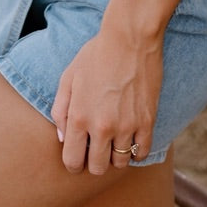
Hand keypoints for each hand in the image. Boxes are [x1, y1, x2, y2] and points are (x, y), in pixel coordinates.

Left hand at [50, 26, 162, 175]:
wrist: (130, 38)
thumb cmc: (96, 54)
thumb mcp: (68, 77)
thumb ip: (60, 110)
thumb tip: (62, 137)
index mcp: (78, 117)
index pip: (72, 161)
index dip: (74, 163)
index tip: (79, 155)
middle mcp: (101, 127)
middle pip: (96, 168)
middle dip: (94, 161)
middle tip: (97, 147)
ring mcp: (126, 126)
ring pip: (119, 163)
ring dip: (115, 155)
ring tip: (114, 140)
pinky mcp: (147, 122)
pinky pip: (141, 154)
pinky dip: (135, 151)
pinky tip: (131, 138)